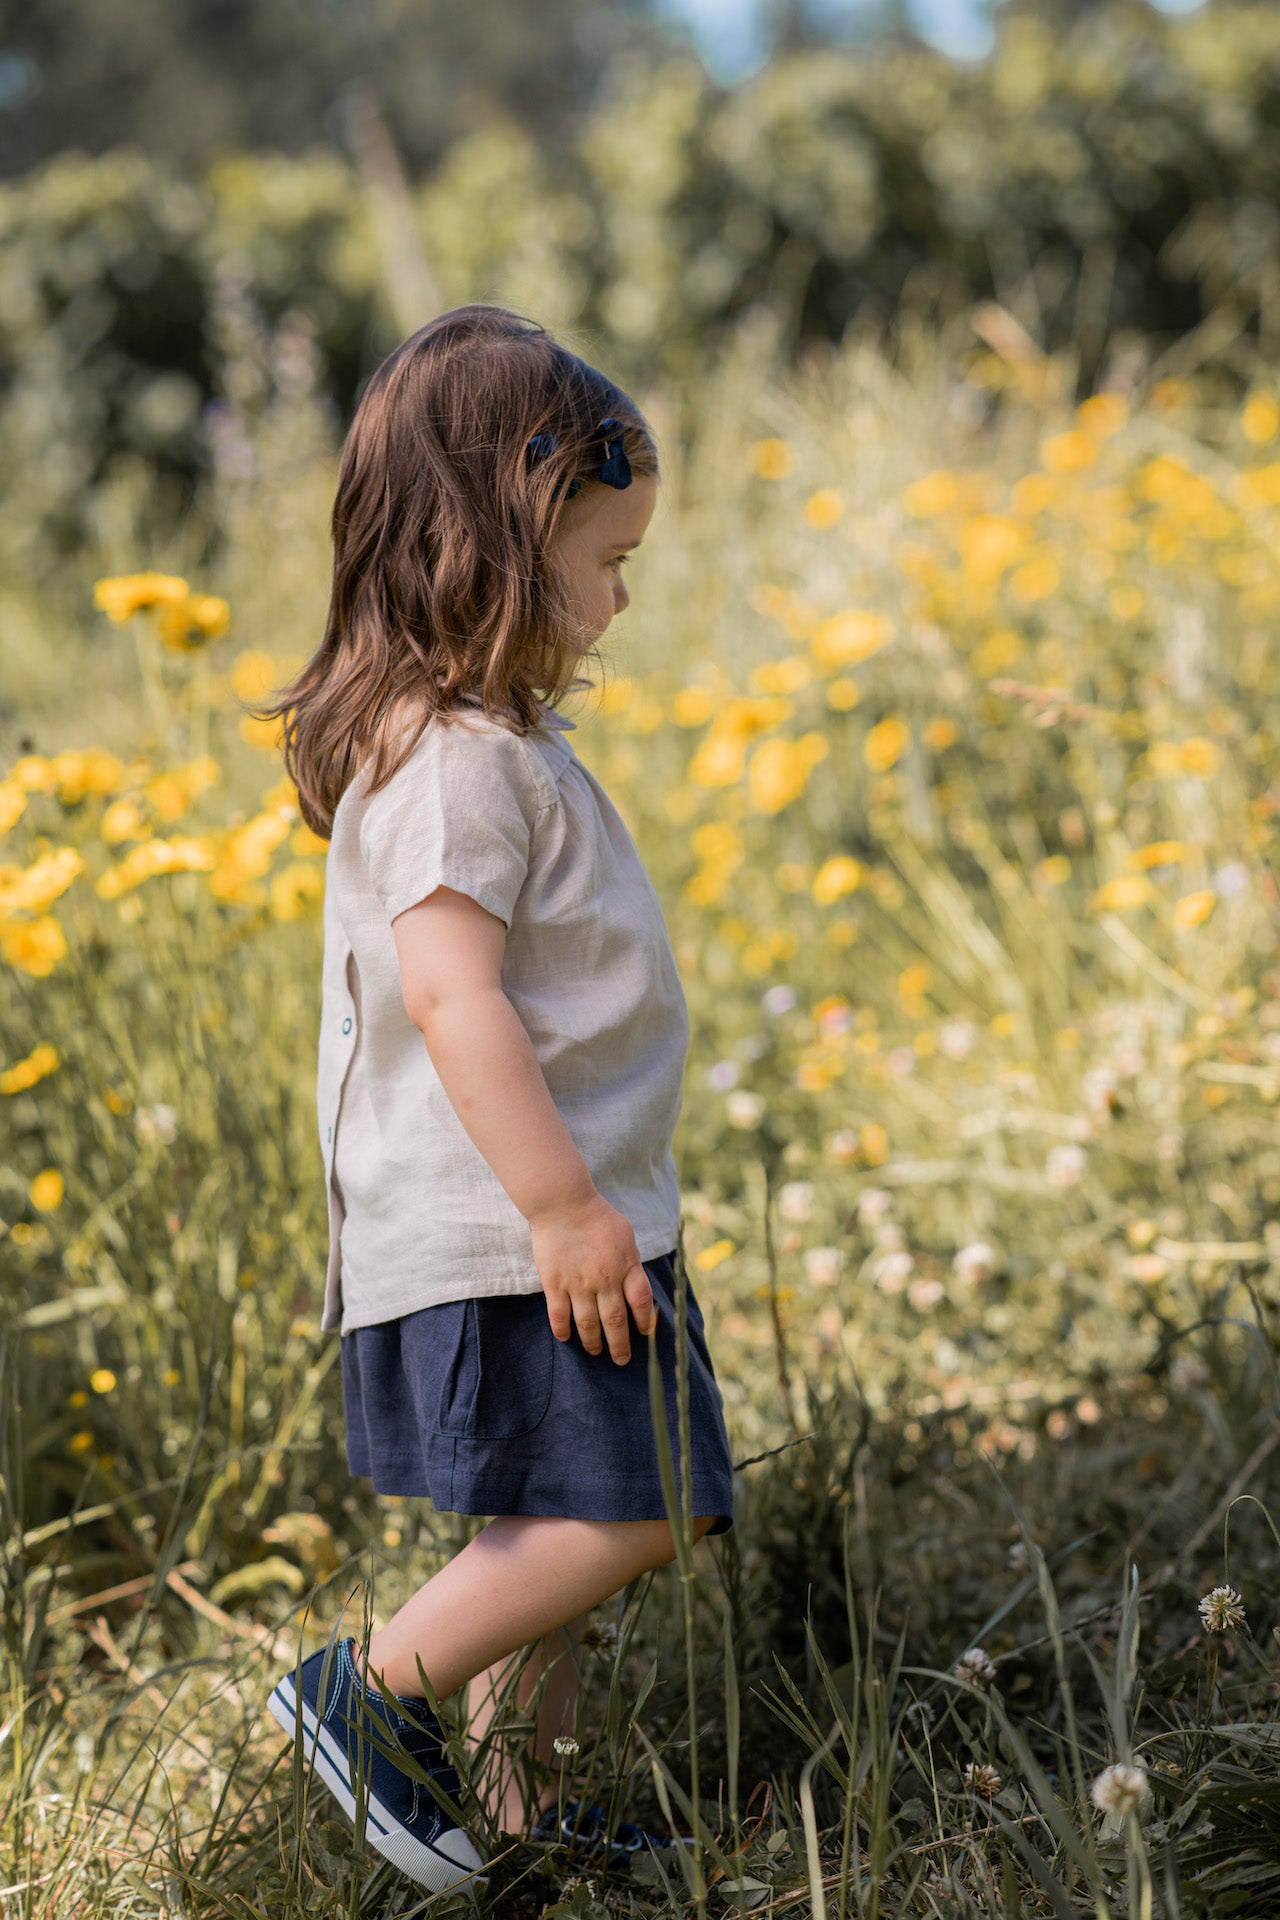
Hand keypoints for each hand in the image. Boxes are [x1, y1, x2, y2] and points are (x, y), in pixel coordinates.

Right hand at [529, 1192, 654, 1364]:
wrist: (563, 1203)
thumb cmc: (597, 1216)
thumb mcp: (626, 1235)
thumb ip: (631, 1262)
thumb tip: (634, 1285)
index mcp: (627, 1266)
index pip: (641, 1302)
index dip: (645, 1322)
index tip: (644, 1334)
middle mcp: (605, 1280)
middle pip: (616, 1321)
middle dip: (620, 1345)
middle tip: (621, 1359)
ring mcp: (578, 1284)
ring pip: (588, 1324)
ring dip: (593, 1342)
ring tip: (595, 1352)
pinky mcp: (555, 1283)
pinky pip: (559, 1315)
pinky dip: (563, 1330)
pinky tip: (566, 1338)